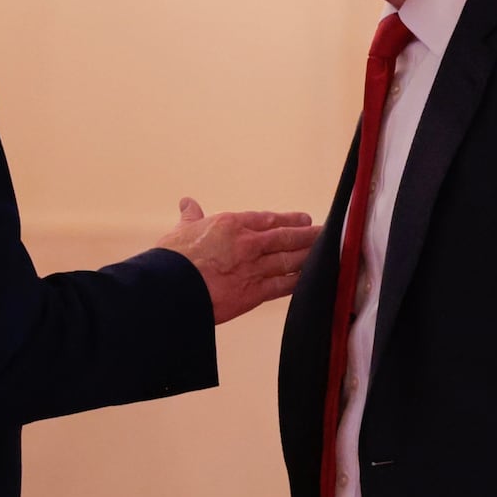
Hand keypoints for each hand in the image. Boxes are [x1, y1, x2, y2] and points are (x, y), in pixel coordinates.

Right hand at [156, 197, 321, 323]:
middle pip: (286, 238)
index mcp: (231, 225)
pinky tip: (310, 279)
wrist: (170, 288)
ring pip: (290, 260)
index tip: (303, 218)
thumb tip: (187, 203)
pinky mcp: (254, 293)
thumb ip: (190, 217)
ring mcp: (253, 268)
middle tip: (325, 233)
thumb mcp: (181, 231)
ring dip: (309, 256)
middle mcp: (248, 243)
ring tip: (326, 253)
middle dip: (308, 236)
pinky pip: (283, 286)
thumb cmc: (172, 260)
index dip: (289, 219)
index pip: (268, 219)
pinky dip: (299, 281)